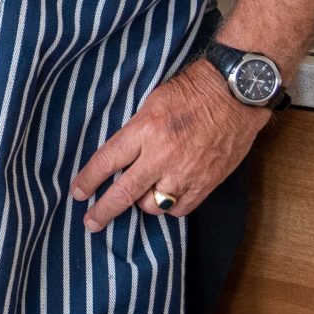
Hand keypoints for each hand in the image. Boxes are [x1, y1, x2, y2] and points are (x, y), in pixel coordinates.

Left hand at [69, 63, 269, 232]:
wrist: (235, 94)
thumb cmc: (193, 90)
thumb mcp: (152, 102)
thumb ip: (136, 132)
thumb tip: (121, 157)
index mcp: (144, 130)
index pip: (107, 161)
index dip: (88, 180)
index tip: (78, 193)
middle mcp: (161, 156)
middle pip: (124, 192)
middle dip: (103, 211)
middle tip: (91, 222)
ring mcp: (185, 173)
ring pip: (153, 205)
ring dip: (143, 203)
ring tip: (141, 196)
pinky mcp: (206, 183)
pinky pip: (180, 208)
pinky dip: (171, 206)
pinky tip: (167, 197)